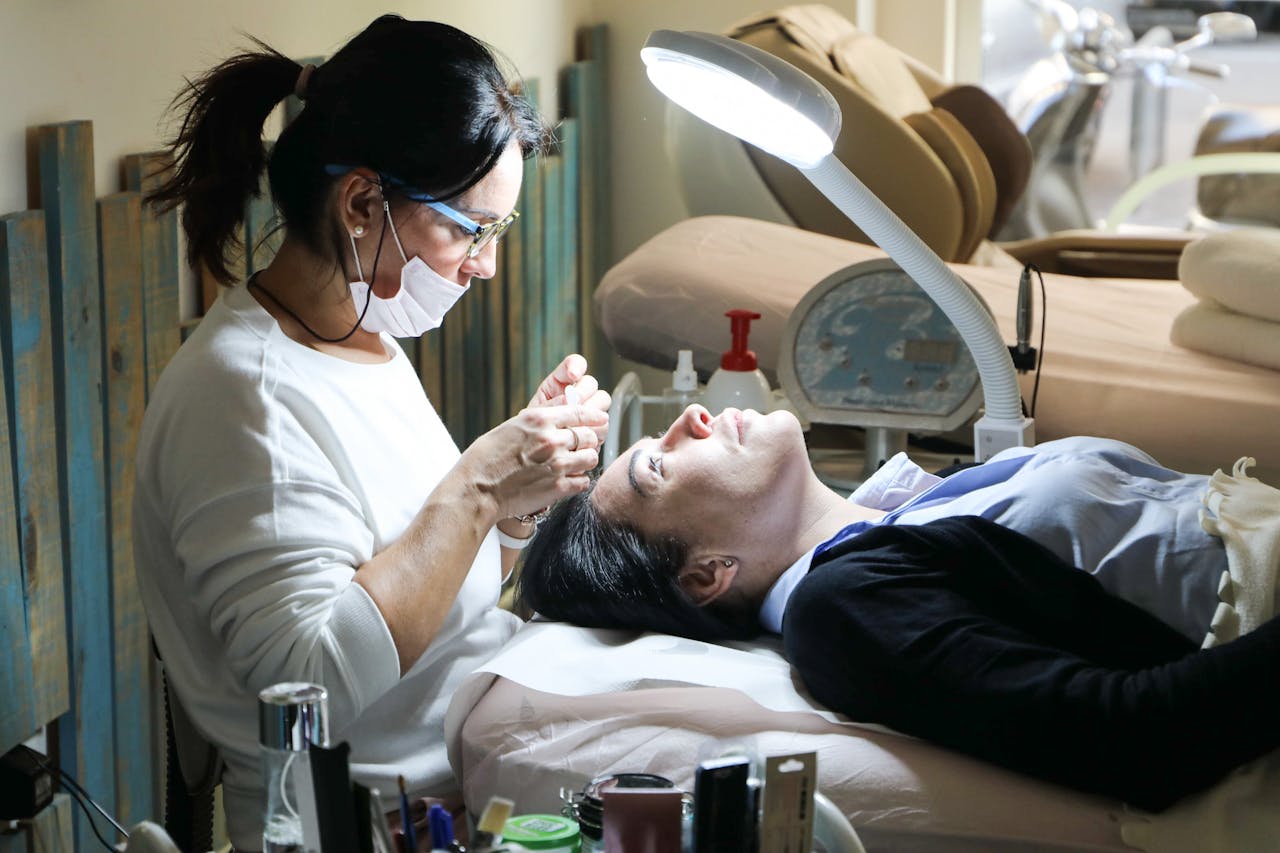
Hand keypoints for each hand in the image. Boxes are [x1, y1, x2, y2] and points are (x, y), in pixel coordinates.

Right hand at [459, 398, 608, 521]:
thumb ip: (538, 420)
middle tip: (584, 445)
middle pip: (590, 435)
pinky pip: (584, 481)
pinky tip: (568, 480)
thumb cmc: (487, 458)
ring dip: (585, 460)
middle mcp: (551, 439)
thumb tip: (561, 412)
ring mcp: (557, 464)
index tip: (601, 420)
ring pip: (591, 457)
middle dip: (589, 440)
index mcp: (539, 420)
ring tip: (575, 463)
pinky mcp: (558, 487)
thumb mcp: (511, 426)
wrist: (476, 491)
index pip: (579, 412)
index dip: (594, 416)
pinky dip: (579, 481)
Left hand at [529, 353, 611, 441]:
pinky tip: (579, 438)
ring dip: (589, 414)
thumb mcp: (534, 415)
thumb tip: (567, 400)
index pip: (575, 364)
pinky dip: (592, 431)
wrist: (537, 453)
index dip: (576, 366)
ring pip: (602, 403)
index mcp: (560, 383)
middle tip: (573, 404)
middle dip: (583, 393)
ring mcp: (590, 410)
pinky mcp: (597, 427)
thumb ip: (549, 405)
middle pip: (591, 383)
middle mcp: (578, 393)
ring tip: (573, 426)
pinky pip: (603, 425)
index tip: (573, 375)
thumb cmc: (533, 432)